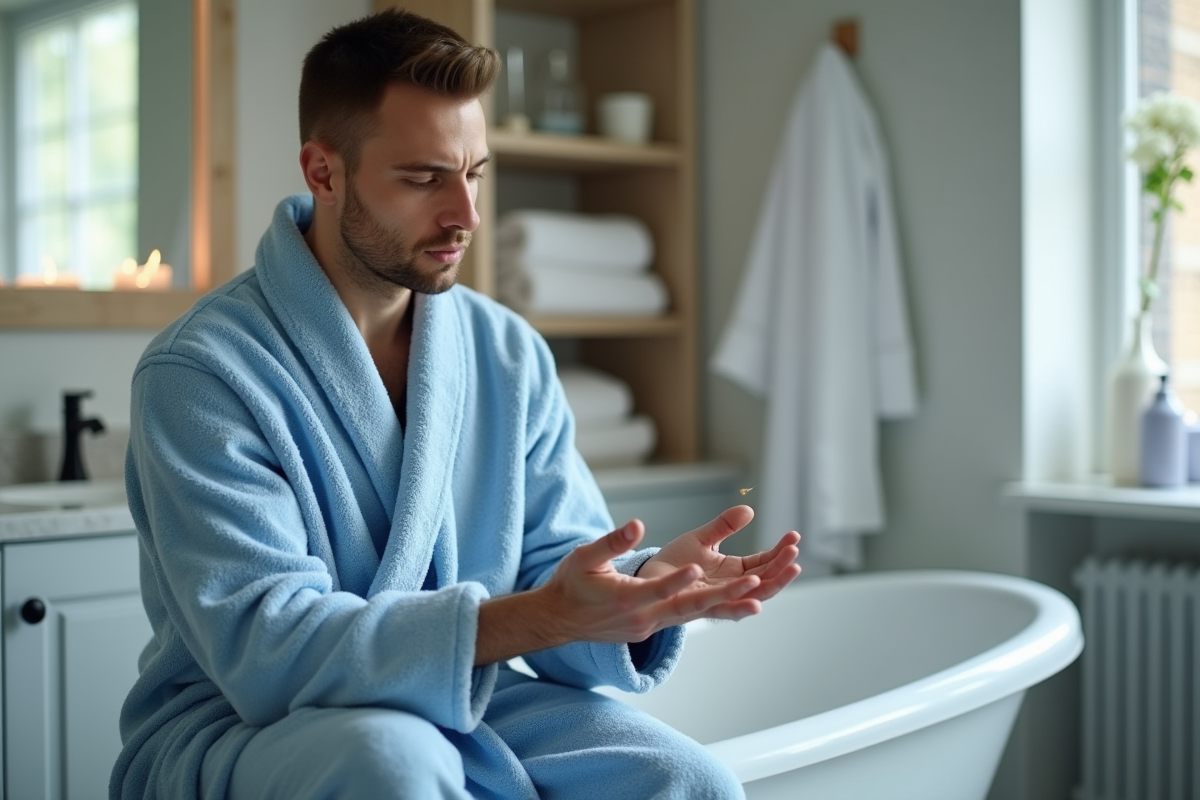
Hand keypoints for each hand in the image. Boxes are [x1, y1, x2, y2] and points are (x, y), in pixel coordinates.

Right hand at [533, 518, 768, 645]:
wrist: (559, 620)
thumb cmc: (571, 584)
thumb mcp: (584, 557)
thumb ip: (613, 542)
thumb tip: (637, 525)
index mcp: (625, 599)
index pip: (657, 590)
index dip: (677, 580)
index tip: (698, 568)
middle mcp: (643, 618)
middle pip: (688, 608)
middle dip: (724, 596)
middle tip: (754, 584)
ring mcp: (650, 626)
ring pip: (693, 614)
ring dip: (726, 604)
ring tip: (759, 593)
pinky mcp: (653, 627)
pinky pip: (686, 617)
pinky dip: (711, 608)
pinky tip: (737, 599)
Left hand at [638, 505, 800, 620]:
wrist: (646, 579)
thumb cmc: (674, 563)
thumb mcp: (702, 539)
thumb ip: (724, 527)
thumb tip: (748, 509)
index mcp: (734, 571)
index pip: (765, 562)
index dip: (780, 552)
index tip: (794, 537)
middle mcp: (731, 587)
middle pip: (765, 580)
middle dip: (783, 567)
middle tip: (795, 552)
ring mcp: (718, 599)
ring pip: (752, 596)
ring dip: (772, 585)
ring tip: (790, 570)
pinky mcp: (701, 607)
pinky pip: (725, 610)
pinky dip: (741, 606)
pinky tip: (756, 601)